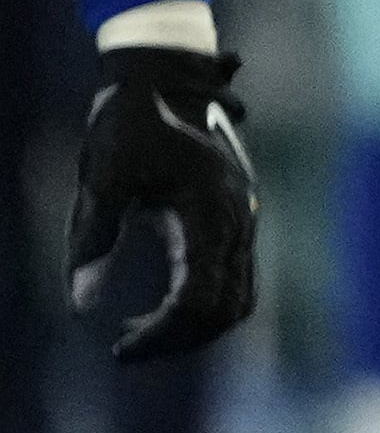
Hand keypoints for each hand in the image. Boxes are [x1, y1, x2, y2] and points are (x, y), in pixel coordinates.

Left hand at [70, 46, 257, 361]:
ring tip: (139, 334)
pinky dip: (204, 307)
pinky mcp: (238, 224)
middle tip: (124, 351)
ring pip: (237, 301)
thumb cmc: (130, 125)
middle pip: (224, 311)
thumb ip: (92, 240)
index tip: (118, 350)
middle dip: (176, 340)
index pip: (199, 301)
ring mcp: (244, 225)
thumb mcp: (102, 178)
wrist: (169, 81)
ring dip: (194, 328)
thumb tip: (81, 305)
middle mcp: (238, 225)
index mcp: (210, 215)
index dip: (162, 335)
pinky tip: (160, 306)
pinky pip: (235, 282)